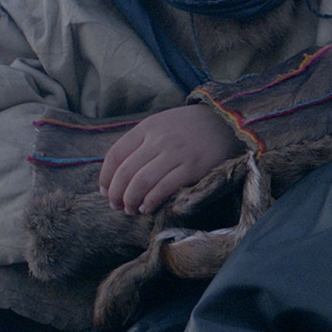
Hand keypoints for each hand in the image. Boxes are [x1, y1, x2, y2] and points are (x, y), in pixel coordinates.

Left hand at [99, 104, 240, 214]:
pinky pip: (164, 188)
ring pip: (142, 182)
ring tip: (131, 209)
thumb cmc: (190, 127)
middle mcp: (159, 139)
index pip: (115, 155)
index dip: (106, 178)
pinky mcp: (193, 167)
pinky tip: (147, 207)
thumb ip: (141, 142)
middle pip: (126, 172)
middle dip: (116, 194)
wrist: (226, 122)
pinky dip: (151, 201)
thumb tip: (118, 173)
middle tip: (116, 206)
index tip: (105, 192)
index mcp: (148, 127)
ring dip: (131, 200)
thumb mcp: (162, 124)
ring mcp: (176, 153)